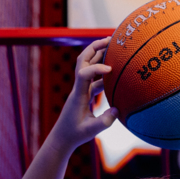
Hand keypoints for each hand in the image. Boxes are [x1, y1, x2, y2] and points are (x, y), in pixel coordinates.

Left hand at [52, 37, 117, 151]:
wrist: (62, 139)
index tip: (110, 70)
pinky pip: (93, 78)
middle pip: (82, 61)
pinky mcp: (84, 94)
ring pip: (87, 67)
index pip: (84, 74)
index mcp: (78, 95)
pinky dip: (102, 72)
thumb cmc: (75, 135)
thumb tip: (117, 110)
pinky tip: (114, 71)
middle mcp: (78, 88)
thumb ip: (104, 121)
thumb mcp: (91, 131)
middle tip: (110, 39)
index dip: (97, 68)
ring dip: (99, 56)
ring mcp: (80, 90)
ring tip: (113, 47)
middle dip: (95, 48)